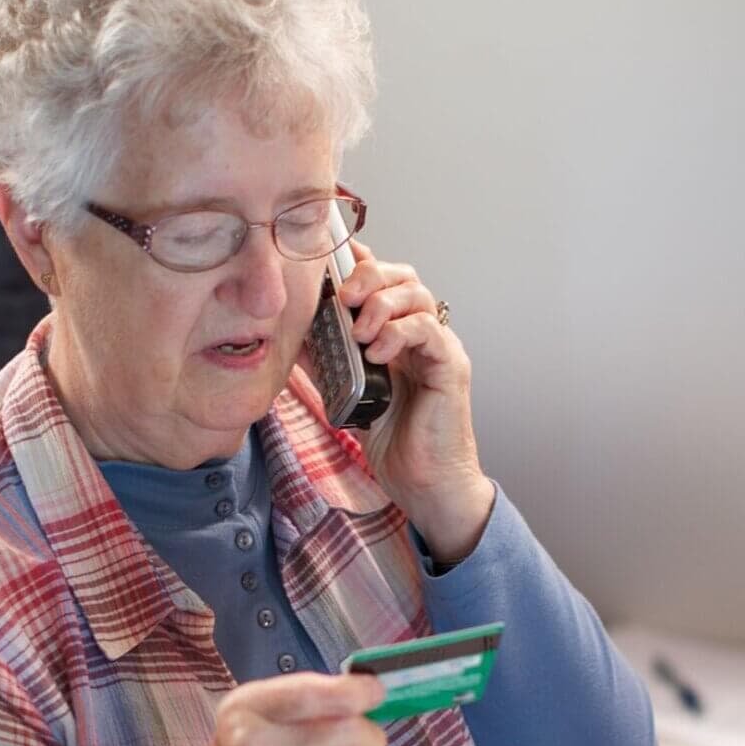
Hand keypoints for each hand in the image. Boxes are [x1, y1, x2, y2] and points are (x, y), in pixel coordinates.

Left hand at [338, 241, 494, 560]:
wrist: (424, 484)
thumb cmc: (394, 442)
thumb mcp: (347, 394)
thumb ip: (327, 362)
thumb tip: (293, 335)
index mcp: (398, 334)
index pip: (385, 281)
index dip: (361, 264)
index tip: (332, 261)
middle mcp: (421, 335)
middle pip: (404, 276)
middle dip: (369, 277)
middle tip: (343, 297)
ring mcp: (439, 348)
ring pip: (417, 295)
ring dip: (381, 304)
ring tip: (358, 332)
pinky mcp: (451, 366)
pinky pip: (428, 330)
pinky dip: (398, 332)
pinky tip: (377, 352)